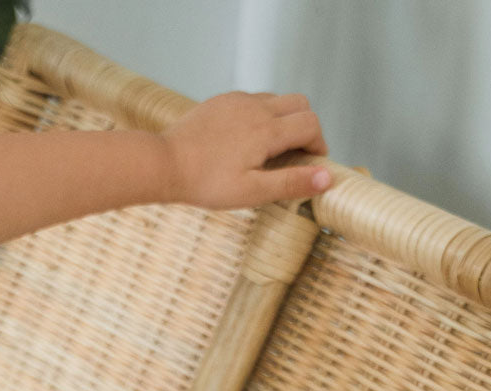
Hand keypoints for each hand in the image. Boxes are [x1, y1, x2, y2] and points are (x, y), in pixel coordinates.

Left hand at [164, 91, 329, 208]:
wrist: (162, 164)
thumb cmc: (204, 183)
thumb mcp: (251, 191)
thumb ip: (291, 183)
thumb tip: (328, 178)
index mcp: (267, 130)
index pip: (311, 125)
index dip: (318, 144)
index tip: (312, 164)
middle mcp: (256, 107)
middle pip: (299, 104)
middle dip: (306, 127)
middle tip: (296, 155)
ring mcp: (237, 101)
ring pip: (276, 100)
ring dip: (283, 121)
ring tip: (269, 151)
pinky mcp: (220, 101)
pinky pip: (251, 100)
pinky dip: (259, 116)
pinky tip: (244, 141)